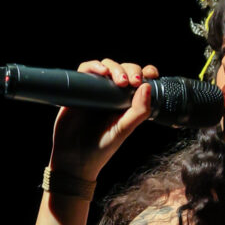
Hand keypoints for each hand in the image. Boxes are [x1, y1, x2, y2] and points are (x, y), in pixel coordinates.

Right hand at [50, 59, 159, 178]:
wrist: (74, 158)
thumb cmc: (101, 147)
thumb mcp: (124, 130)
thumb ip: (139, 111)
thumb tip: (147, 86)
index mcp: (127, 102)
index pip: (140, 80)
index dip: (146, 72)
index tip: (150, 75)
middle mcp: (112, 94)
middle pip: (124, 69)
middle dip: (130, 70)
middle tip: (132, 82)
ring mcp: (95, 91)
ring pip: (106, 66)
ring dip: (114, 67)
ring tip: (118, 80)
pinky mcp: (79, 90)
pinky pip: (85, 71)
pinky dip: (94, 66)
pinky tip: (101, 73)